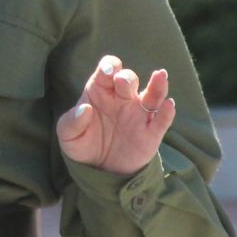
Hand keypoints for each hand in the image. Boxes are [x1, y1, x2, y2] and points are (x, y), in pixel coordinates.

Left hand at [56, 54, 173, 176]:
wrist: (99, 170)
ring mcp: (139, 114)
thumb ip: (71, 122)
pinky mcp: (151, 133)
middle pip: (129, 79)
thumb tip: (84, 109)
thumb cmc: (83, 143)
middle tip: (123, 82)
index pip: (107, 71)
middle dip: (127, 77)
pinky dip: (167, 112)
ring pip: (153, 95)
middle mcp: (122, 98)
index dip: (109, 66)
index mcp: (101, 91)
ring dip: (157, 85)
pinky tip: (169, 105)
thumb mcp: (68, 136)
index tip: (108, 72)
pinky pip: (162, 120)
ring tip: (160, 76)